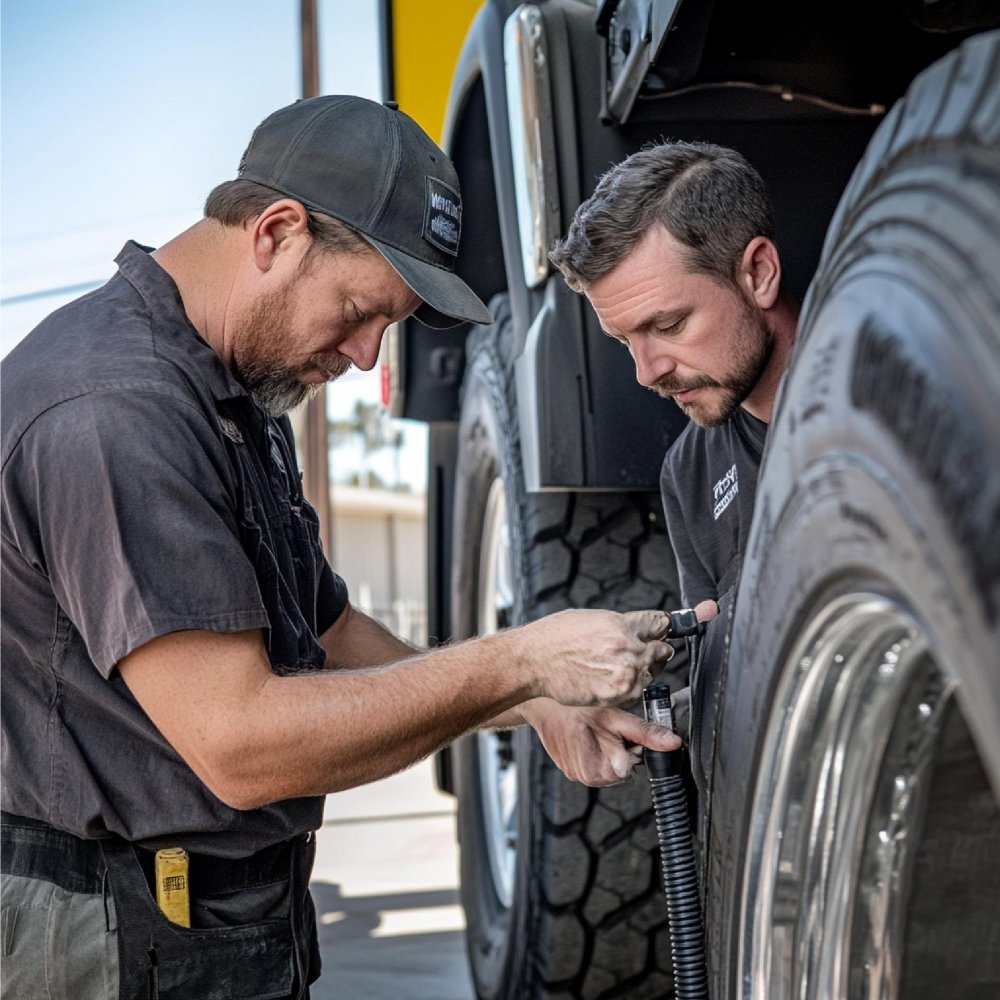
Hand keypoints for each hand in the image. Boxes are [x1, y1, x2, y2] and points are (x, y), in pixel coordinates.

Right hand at [516, 609, 674, 708]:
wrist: (535, 661)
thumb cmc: (556, 637)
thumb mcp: (592, 618)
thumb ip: (620, 624)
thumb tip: (639, 630)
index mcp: (621, 624)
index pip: (661, 623)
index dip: (662, 627)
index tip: (662, 631)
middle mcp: (628, 648)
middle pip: (663, 650)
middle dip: (654, 650)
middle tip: (638, 652)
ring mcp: (625, 674)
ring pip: (652, 674)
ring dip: (642, 671)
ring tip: (616, 668)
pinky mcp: (619, 695)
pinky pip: (638, 693)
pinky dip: (629, 689)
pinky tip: (610, 680)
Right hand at [522, 700, 680, 785]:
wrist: (543, 706)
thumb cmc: (576, 708)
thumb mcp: (615, 716)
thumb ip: (645, 732)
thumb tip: (673, 743)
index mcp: (597, 771)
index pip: (631, 768)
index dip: (631, 748)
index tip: (621, 733)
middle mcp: (585, 778)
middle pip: (620, 769)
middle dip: (619, 750)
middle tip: (607, 729)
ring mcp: (575, 775)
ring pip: (607, 767)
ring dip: (607, 750)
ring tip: (595, 731)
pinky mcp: (569, 770)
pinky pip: (592, 763)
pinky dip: (594, 751)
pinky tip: (586, 735)